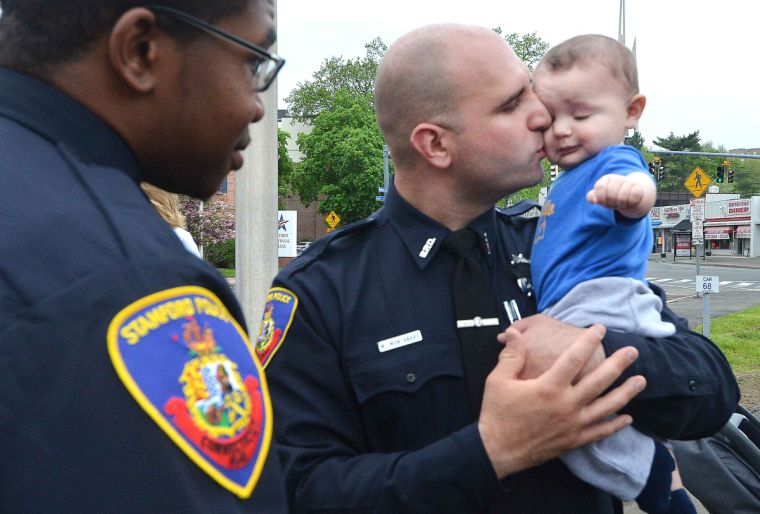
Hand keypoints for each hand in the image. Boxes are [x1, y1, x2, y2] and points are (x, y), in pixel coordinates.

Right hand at [479, 324, 644, 478]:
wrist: (497, 450)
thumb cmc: (497, 413)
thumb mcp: (498, 380)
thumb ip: (511, 355)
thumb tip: (514, 332)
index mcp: (549, 387)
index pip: (574, 358)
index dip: (588, 341)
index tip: (599, 329)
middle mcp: (566, 405)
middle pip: (599, 381)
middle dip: (618, 364)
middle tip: (633, 351)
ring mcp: (573, 424)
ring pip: (607, 407)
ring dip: (626, 392)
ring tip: (641, 381)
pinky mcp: (573, 440)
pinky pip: (600, 432)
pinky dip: (615, 425)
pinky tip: (627, 418)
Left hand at [586, 172, 654, 218]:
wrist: (632, 193)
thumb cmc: (612, 196)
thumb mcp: (601, 197)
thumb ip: (592, 197)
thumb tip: (593, 198)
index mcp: (606, 179)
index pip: (600, 186)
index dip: (600, 198)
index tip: (603, 202)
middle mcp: (617, 178)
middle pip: (610, 194)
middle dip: (611, 203)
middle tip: (614, 204)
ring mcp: (629, 182)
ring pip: (621, 197)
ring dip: (620, 204)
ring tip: (621, 204)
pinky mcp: (638, 188)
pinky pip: (634, 197)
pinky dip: (631, 202)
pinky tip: (630, 202)